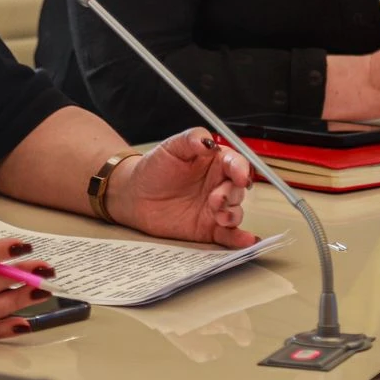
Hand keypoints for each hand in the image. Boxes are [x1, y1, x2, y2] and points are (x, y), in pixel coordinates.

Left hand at [105, 128, 255, 248]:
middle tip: (216, 199)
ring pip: (236, 211)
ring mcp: (215, 208)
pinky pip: (229, 235)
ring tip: (220, 217)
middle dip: (232, 194)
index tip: (239, 176)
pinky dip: (240, 239)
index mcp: (214, 163)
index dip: (241, 169)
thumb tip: (208, 142)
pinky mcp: (208, 229)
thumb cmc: (153, 169)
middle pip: (238, 189)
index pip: (236, 163)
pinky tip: (246, 240)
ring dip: (234, 215)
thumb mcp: (171, 147)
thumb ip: (191, 139)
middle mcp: (219, 185)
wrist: (134, 196)